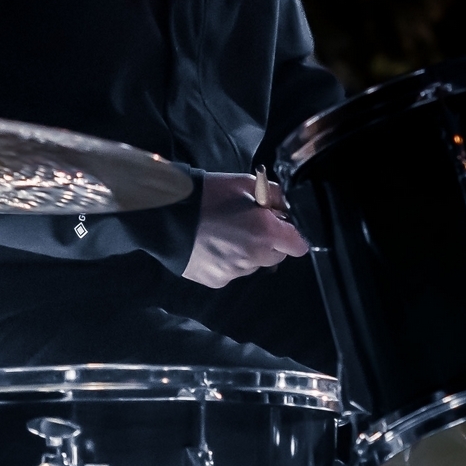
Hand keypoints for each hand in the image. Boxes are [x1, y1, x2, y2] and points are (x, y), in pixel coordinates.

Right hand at [181, 173, 308, 287]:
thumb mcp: (245, 184)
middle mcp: (254, 257)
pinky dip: (228, 261)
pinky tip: (212, 245)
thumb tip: (289, 207)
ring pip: (254, 264)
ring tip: (225, 233)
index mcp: (265, 232)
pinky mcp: (218, 281)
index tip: (281, 226)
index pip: (299, 245)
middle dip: (269, 242)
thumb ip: (275, 196)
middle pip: (277, 256)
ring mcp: (235, 272)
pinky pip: (233, 272)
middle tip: (249, 224)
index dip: (293, 235)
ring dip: (248, 252)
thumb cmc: (207, 195)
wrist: (166, 215)